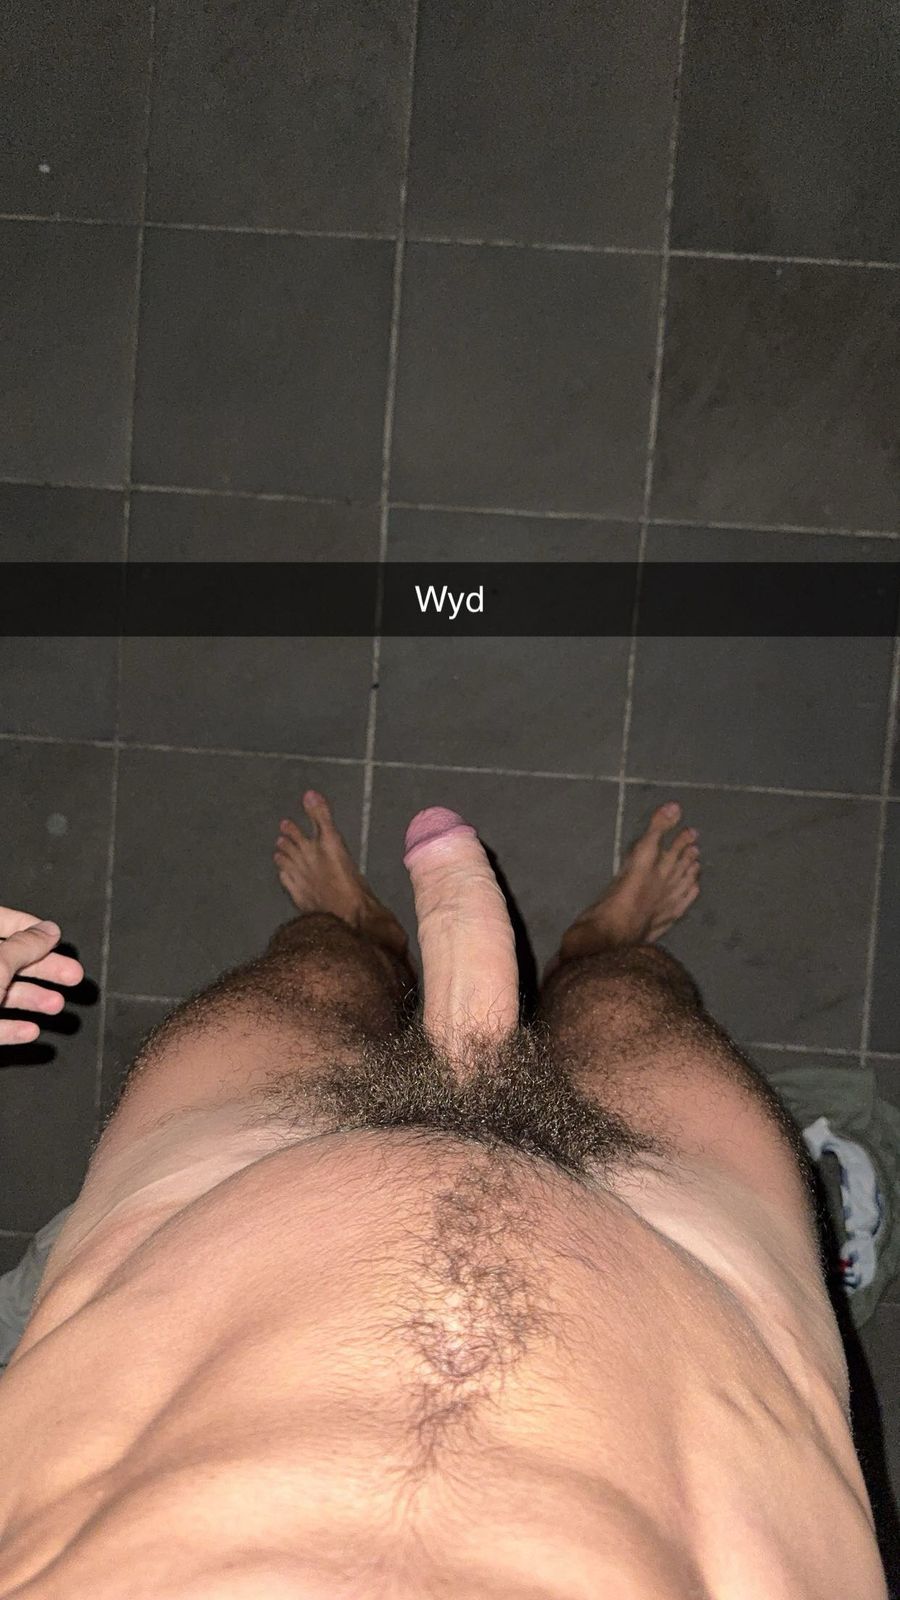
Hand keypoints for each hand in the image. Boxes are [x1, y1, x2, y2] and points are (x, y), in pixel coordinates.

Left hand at [0, 909, 83, 1044]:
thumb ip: (26, 946)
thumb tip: (49, 930)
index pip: (1, 921)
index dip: (31, 927)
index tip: (56, 937)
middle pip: (8, 959)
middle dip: (43, 968)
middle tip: (72, 974)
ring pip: (1, 992)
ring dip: (33, 999)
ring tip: (57, 1005)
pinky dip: (12, 1028)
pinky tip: (31, 1030)